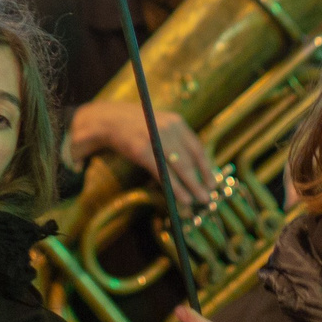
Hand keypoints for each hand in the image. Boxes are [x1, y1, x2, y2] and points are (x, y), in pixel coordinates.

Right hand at [70, 102, 217, 205]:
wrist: (108, 119)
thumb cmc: (137, 126)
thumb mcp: (160, 125)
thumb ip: (176, 141)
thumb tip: (194, 166)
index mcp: (176, 122)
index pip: (197, 147)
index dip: (207, 167)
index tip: (213, 183)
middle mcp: (168, 128)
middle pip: (189, 160)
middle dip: (200, 181)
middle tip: (208, 198)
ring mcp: (155, 139)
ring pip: (179, 167)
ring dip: (190, 187)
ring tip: (198, 201)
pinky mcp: (142, 151)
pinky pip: (163, 173)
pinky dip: (174, 187)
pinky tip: (181, 198)